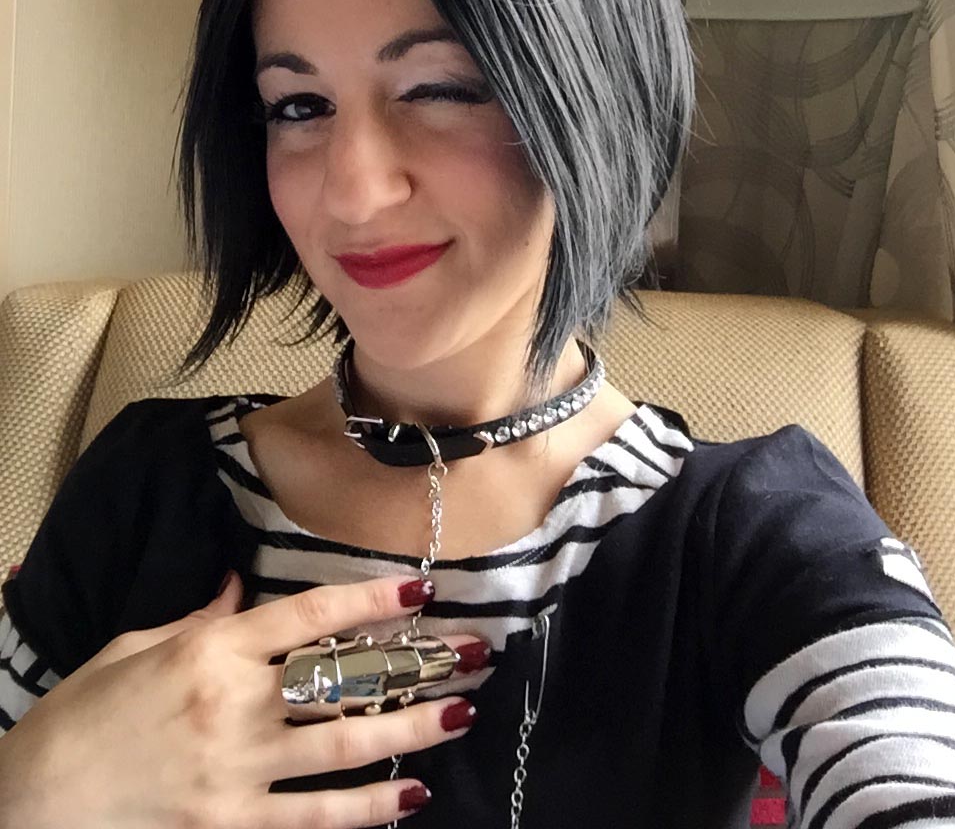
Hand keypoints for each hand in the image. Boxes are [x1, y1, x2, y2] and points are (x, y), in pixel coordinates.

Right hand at [3, 572, 486, 828]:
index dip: (370, 599)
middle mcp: (234, 706)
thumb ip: (203, 621)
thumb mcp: (137, 647)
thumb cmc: (84, 716)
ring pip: (345, 749)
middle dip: (415, 667)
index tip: (420, 587)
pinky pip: (314, 817)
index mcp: (211, 650)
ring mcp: (238, 771)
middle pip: (344, 682)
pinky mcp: (233, 824)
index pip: (308, 616)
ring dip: (411, 732)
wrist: (35, 804)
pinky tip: (410, 795)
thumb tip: (245, 593)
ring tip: (461, 714)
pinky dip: (367, 810)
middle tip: (472, 655)